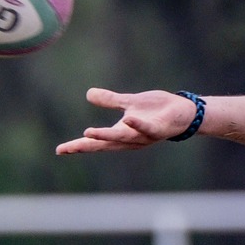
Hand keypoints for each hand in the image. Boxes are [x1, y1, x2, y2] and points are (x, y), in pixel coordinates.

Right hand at [55, 88, 195, 153]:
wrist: (185, 112)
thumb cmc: (157, 110)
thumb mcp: (129, 102)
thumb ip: (110, 100)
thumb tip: (88, 94)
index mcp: (122, 134)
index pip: (96, 142)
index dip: (78, 146)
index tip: (60, 150)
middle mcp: (131, 139)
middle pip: (105, 145)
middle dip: (86, 147)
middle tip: (67, 149)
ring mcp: (144, 136)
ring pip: (123, 138)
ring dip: (106, 136)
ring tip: (88, 133)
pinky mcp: (159, 130)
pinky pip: (147, 129)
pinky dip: (137, 125)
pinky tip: (127, 120)